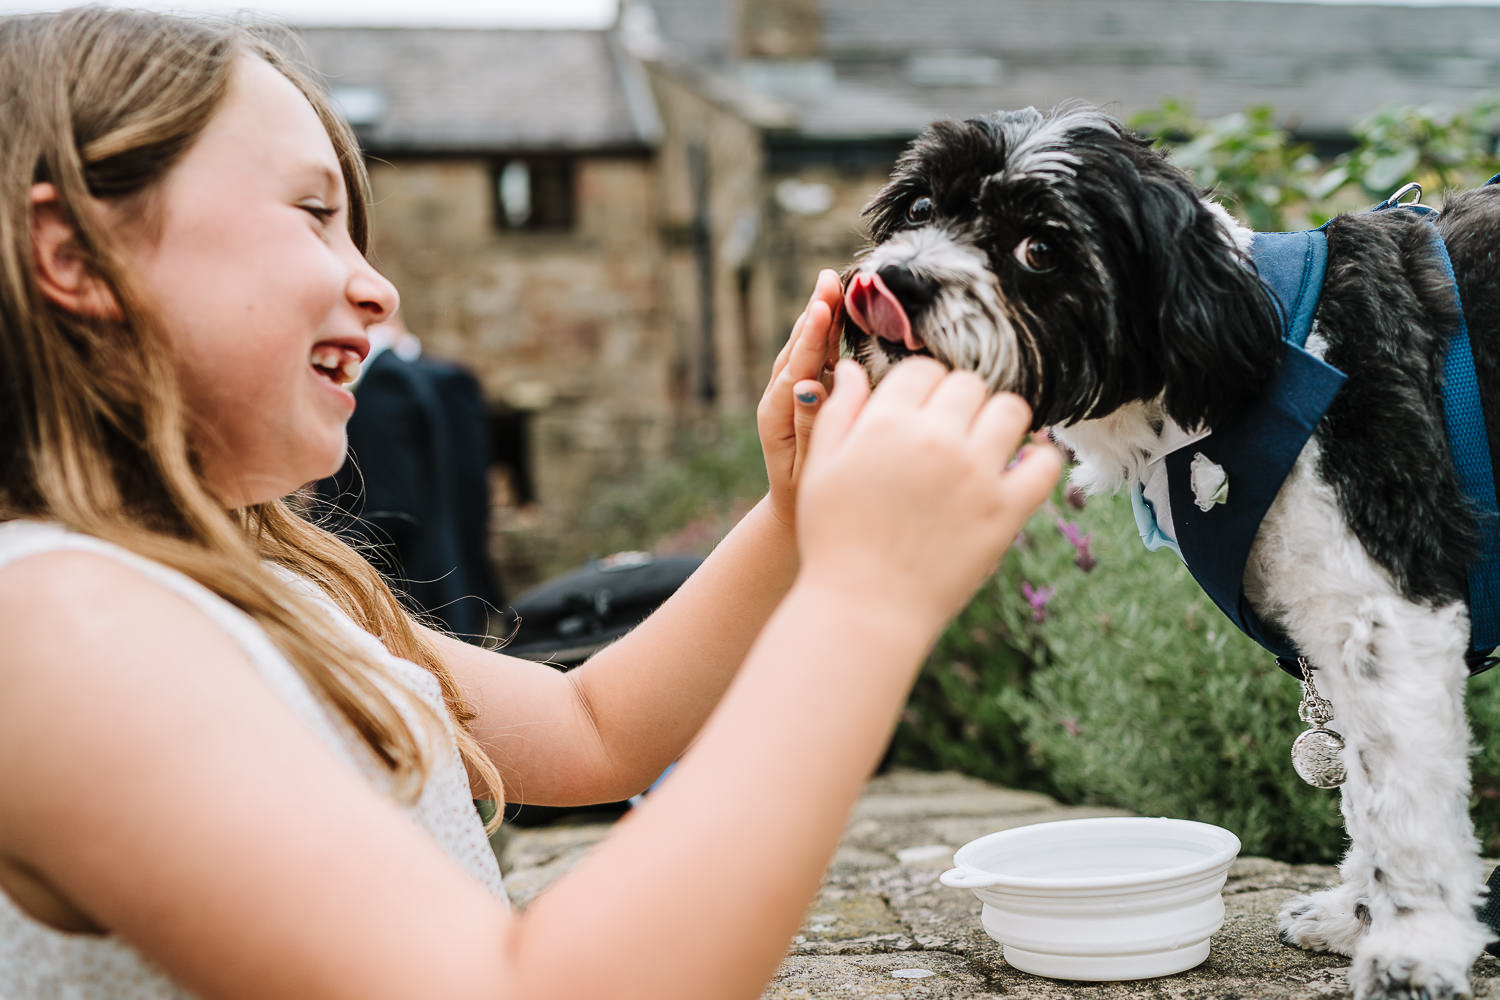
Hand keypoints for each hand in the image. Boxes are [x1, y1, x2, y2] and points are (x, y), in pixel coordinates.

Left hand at [758, 269, 843, 529]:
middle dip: (814, 313)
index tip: (822, 306)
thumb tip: (805, 386)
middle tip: (828, 278)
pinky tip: (839, 308)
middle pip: (797, 348)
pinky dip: (827, 331)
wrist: (793, 510)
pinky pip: (814, 356)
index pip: (796, 368)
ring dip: (819, 315)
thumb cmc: (806, 495)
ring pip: (804, 347)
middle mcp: (779, 397)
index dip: (811, 337)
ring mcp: (791, 393)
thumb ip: (807, 425)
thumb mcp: (807, 467)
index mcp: (776, 415)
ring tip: (831, 283)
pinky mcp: (804, 392)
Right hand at [795, 358, 1061, 629]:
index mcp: (886, 423)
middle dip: (958, 400)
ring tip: (987, 442)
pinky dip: (1041, 459)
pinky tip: (1024, 465)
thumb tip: (853, 367)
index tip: (920, 411)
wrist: (863, 609)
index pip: (922, 370)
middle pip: (968, 384)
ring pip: (1011, 410)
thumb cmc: (833, 540)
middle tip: (951, 429)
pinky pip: (1045, 465)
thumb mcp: (820, 469)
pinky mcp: (1005, 511)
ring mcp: (975, 474)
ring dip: (1000, 419)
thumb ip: (838, 411)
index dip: (921, 386)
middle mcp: (935, 439)